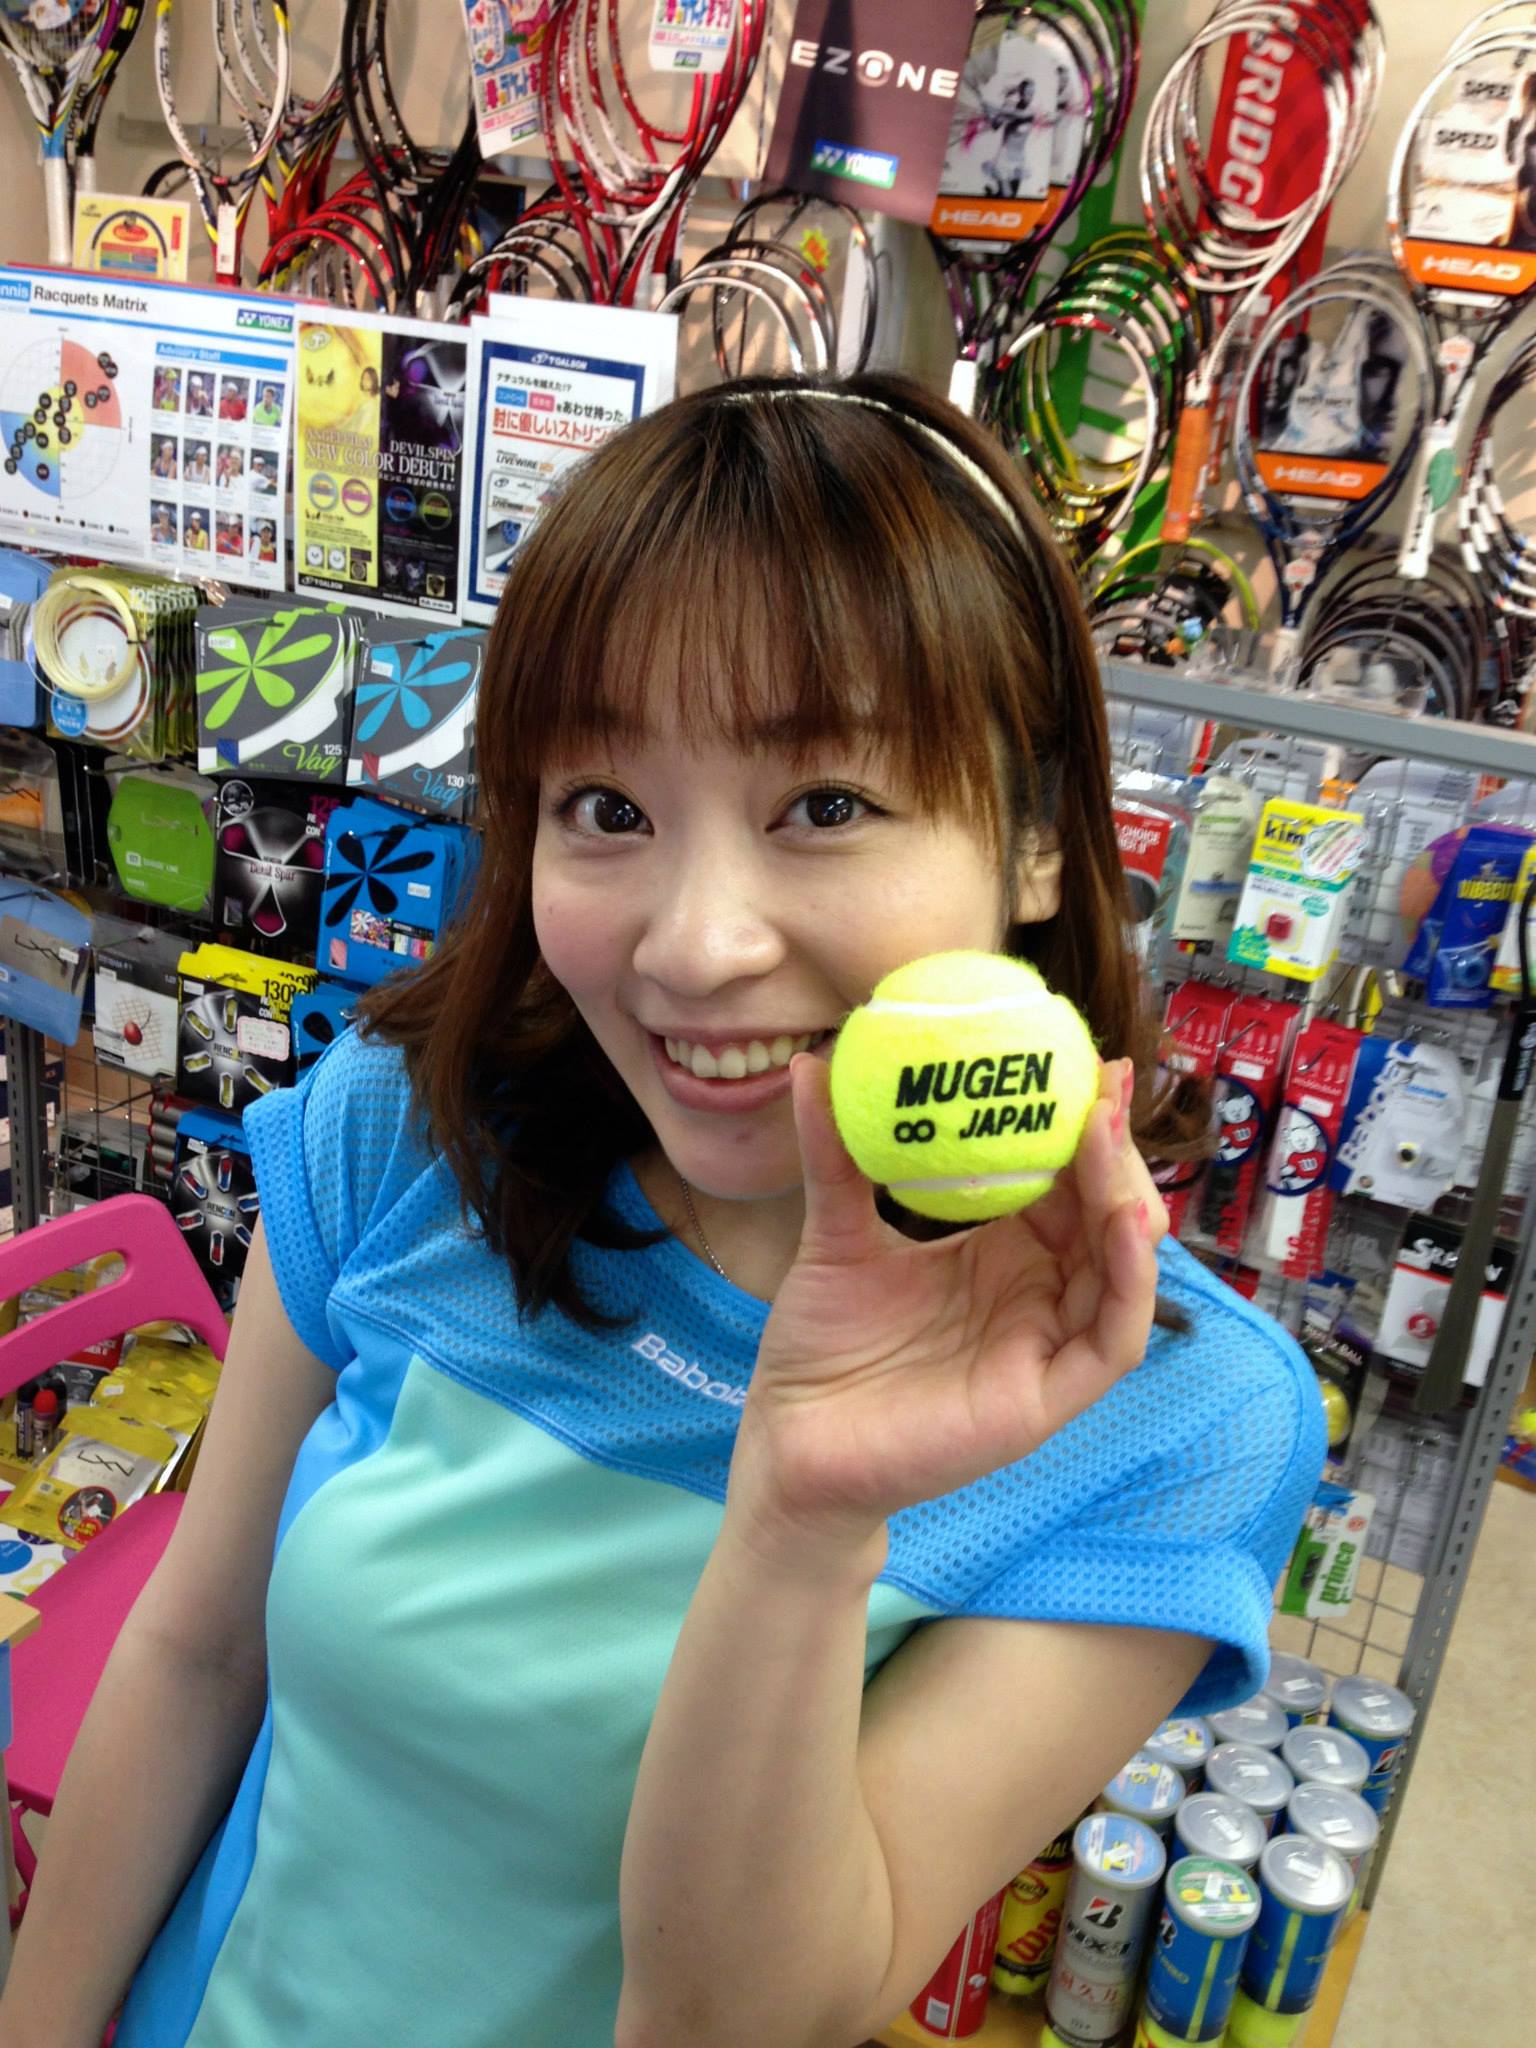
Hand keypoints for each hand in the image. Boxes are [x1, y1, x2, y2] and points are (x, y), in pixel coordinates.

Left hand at [731, 1055, 1168, 1553]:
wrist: (790, 1440)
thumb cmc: (821, 1346)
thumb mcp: (832, 1234)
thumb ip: (834, 1155)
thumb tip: (811, 1064)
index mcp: (1002, 1252)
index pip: (1063, 1180)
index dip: (1081, 1124)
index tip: (1084, 1061)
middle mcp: (1037, 1294)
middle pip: (1104, 1214)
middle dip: (1114, 1149)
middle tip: (1103, 1086)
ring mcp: (1046, 1346)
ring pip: (1121, 1269)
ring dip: (1126, 1199)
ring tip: (1108, 1138)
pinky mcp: (1046, 1400)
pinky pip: (1114, 1340)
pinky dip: (1128, 1281)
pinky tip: (1119, 1225)